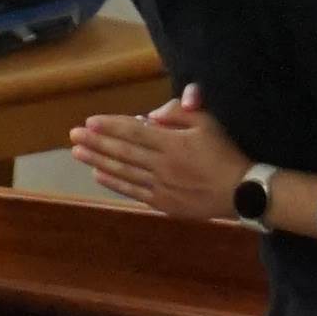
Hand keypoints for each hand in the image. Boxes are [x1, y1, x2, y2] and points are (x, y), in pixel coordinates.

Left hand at [70, 88, 249, 221]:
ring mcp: (161, 186)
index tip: (90, 121)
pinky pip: (133, 191)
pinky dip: (114, 183)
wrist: (242, 192)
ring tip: (78, 153)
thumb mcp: (209, 124)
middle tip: (74, 135)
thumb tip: (153, 114)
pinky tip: (99, 175)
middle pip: (123, 151)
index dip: (110, 126)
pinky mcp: (164, 202)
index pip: (134, 132)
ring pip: (123, 171)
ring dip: (98, 161)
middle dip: (96, 142)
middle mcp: (162, 165)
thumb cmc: (226, 154)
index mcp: (173, 143)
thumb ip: (181, 113)